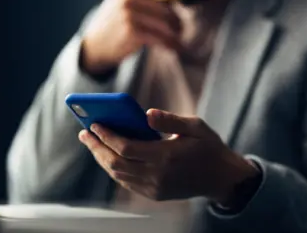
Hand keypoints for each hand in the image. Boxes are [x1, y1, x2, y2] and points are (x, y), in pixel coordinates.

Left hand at [78, 109, 259, 205]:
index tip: (93, 124)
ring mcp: (155, 188)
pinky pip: (127, 182)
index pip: (126, 148)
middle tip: (85, 133)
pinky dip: (114, 169)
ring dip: (102, 159)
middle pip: (116, 163)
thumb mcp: (196, 126)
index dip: (107, 136)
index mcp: (167, 156)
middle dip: (97, 147)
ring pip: (118, 175)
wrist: (222, 178)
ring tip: (93, 143)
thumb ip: (170, 120)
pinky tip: (109, 156)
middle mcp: (158, 175)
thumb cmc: (209, 147)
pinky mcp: (155, 194)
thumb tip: (146, 113)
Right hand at [80, 0, 198, 74]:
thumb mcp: (123, 6)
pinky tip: (173, 49)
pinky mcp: (132, 31)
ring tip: (178, 42)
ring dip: (175, 34)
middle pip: (165, 6)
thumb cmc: (113, 27)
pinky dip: (169, 44)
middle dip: (176, 20)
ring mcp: (128, 14)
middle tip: (181, 31)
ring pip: (165, 22)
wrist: (94, 48)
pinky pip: (160, 37)